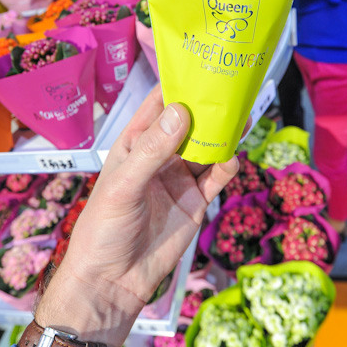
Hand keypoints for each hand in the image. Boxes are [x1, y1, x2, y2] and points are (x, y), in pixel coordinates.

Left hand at [36, 85, 239, 346]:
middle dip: (208, 107)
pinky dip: (227, 164)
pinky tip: (233, 156)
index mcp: (136, 144)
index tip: (200, 65)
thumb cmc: (104, 228)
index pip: (158, 106)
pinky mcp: (196, 200)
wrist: (114, 281)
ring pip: (207, 147)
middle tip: (231, 88)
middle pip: (189, 123)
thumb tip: (181, 112)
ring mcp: (180, 177)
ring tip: (241, 115)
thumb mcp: (124, 185)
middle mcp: (160, 156)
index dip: (177, 85)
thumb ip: (154, 150)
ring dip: (222, 133)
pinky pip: (216, 175)